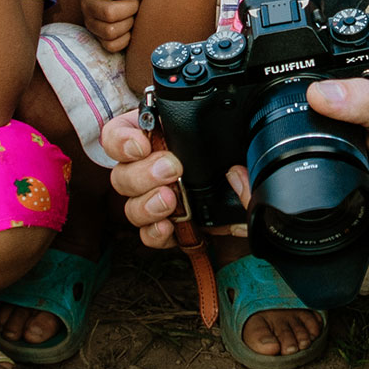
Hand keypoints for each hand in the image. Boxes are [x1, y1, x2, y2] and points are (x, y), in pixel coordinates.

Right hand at [77, 0, 149, 53]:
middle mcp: (86, 3)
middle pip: (109, 12)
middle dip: (131, 8)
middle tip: (138, 2)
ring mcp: (90, 22)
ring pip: (110, 31)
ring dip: (129, 23)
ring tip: (134, 14)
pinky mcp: (97, 38)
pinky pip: (111, 45)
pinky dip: (125, 39)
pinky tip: (130, 27)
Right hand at [99, 110, 246, 244]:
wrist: (250, 192)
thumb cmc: (236, 151)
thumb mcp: (235, 137)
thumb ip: (238, 147)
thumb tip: (237, 174)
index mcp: (155, 134)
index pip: (118, 135)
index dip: (122, 141)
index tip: (141, 145)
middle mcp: (148, 168)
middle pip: (122, 175)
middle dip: (143, 173)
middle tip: (172, 169)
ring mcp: (154, 199)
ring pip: (130, 206)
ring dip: (147, 205)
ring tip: (170, 200)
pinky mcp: (166, 225)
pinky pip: (148, 234)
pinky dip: (155, 233)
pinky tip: (167, 227)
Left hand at [101, 78, 368, 264]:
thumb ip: (359, 103)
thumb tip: (316, 94)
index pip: (303, 227)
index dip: (262, 208)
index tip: (237, 181)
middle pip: (306, 234)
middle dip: (271, 207)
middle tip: (244, 174)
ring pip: (323, 232)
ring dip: (296, 210)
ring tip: (268, 179)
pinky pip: (344, 226)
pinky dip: (325, 207)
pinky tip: (312, 185)